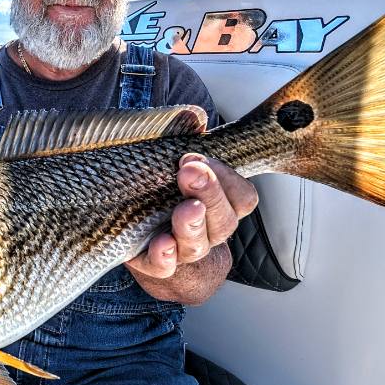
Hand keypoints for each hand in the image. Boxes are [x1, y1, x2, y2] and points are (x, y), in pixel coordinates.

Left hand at [127, 154, 257, 276]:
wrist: (141, 236)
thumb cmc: (163, 191)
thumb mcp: (173, 163)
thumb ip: (185, 141)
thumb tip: (193, 117)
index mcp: (221, 204)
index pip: (243, 197)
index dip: (226, 178)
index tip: (195, 157)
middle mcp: (209, 230)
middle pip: (223, 219)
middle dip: (210, 193)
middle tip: (190, 171)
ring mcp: (184, 250)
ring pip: (198, 244)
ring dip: (191, 224)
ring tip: (184, 207)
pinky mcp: (156, 264)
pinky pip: (165, 267)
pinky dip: (165, 257)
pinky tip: (162, 244)